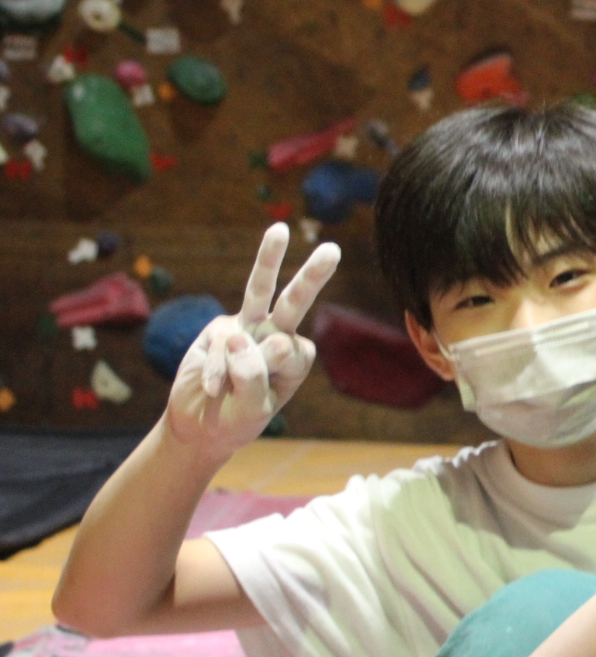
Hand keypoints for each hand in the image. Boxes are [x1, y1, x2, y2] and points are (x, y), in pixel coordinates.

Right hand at [167, 224, 339, 456]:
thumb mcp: (253, 408)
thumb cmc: (236, 419)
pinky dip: (216, 371)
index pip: (296, 351)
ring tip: (280, 229)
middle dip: (312, 275)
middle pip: (294, 301)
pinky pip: (220, 345)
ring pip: (257, 291)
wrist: (201, 427)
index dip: (276, 370)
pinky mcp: (217, 330)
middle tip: (333, 249)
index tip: (259, 392)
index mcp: (295, 356)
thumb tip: (250, 335)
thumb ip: (256, 377)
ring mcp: (245, 327)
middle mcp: (274, 334)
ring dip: (268, 259)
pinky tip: (213, 389)